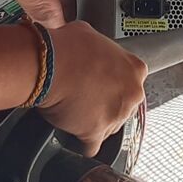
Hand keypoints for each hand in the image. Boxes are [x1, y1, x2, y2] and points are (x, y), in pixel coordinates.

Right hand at [36, 21, 146, 151]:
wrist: (48, 66)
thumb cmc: (67, 48)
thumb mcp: (89, 35)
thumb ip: (99, 48)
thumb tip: (91, 48)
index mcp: (134, 69)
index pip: (130, 81)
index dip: (113, 82)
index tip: (101, 83)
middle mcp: (131, 94)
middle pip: (122, 105)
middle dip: (105, 103)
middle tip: (85, 95)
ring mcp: (116, 116)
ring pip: (108, 125)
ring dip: (93, 121)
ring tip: (73, 110)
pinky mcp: (96, 133)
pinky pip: (91, 146)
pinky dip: (82, 143)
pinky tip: (73, 134)